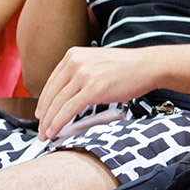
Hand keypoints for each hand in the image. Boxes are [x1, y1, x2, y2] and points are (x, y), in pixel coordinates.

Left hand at [35, 45, 157, 138]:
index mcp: (74, 54)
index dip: (44, 101)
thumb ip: (79, 73)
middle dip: (44, 115)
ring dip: (48, 122)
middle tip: (41, 128)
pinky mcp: (92, 89)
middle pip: (51, 94)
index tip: (42, 113)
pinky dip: (58, 123)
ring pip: (57, 104)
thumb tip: (65, 96)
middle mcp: (75, 62)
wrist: (148, 65)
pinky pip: (68, 110)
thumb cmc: (127, 67)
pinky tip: (54, 131)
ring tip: (45, 134)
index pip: (51, 82)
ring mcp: (83, 75)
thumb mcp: (97, 62)